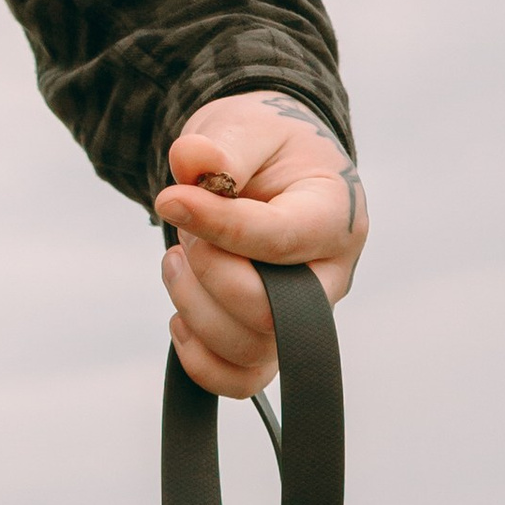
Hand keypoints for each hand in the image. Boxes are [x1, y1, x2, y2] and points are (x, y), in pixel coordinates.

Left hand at [153, 90, 367, 394]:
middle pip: (267, 311)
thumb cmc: (264, 145)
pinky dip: (200, 360)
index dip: (220, 225)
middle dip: (207, 272)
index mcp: (335, 215)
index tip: (170, 199)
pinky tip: (180, 317)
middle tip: (186, 232)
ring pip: (250, 348)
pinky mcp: (273, 339)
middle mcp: (330, 274)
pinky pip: (243, 379)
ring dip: (193, 308)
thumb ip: (223, 145)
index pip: (281, 239)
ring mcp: (304, 314)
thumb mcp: (245, 125)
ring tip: (177, 259)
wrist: (268, 164)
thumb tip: (193, 161)